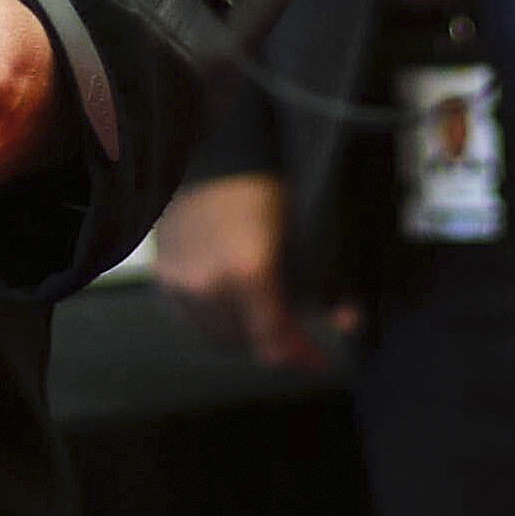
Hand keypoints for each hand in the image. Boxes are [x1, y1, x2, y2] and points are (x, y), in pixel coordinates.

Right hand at [152, 169, 350, 370]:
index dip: (301, 357)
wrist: (216, 153)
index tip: (319, 362)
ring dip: (244, 331)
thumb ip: (326, 284)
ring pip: (218, 335)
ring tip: (264, 311)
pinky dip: (216, 317)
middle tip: (296, 330)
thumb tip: (349, 322)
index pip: (274, 341)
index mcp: (248, 272)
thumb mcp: (305, 233)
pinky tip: (233, 299)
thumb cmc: (265, 185)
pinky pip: (192, 317)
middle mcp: (209, 284)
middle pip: (247, 342)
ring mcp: (182, 282)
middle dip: (275, 339)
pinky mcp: (165, 276)